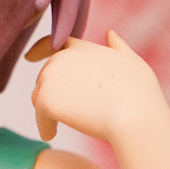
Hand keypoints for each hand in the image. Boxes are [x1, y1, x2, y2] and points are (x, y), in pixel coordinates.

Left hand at [26, 30, 166, 144]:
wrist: (133, 114)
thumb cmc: (139, 92)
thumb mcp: (132, 62)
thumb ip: (119, 48)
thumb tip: (110, 34)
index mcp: (80, 48)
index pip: (52, 44)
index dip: (40, 50)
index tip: (30, 57)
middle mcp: (61, 58)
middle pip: (45, 77)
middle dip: (53, 94)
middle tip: (71, 113)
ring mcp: (50, 78)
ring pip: (39, 97)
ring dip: (48, 111)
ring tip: (63, 124)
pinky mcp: (45, 100)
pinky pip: (40, 118)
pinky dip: (45, 128)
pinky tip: (52, 135)